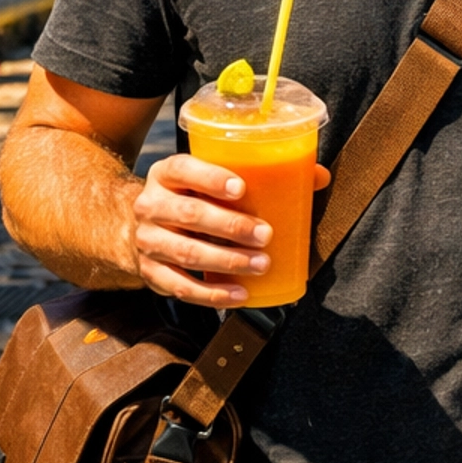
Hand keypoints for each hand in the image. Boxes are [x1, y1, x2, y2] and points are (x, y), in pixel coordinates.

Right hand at [128, 156, 329, 307]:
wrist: (142, 227)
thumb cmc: (192, 198)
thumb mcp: (210, 179)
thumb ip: (261, 174)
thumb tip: (319, 176)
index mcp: (166, 173)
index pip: (184, 169)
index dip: (211, 178)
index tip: (242, 188)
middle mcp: (151, 205)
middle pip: (189, 214)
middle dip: (230, 226)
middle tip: (265, 234)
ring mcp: (148, 241)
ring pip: (186, 252)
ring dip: (227, 261)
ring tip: (260, 263)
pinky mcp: (151, 273)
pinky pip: (181, 287)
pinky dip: (212, 294)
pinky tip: (239, 294)